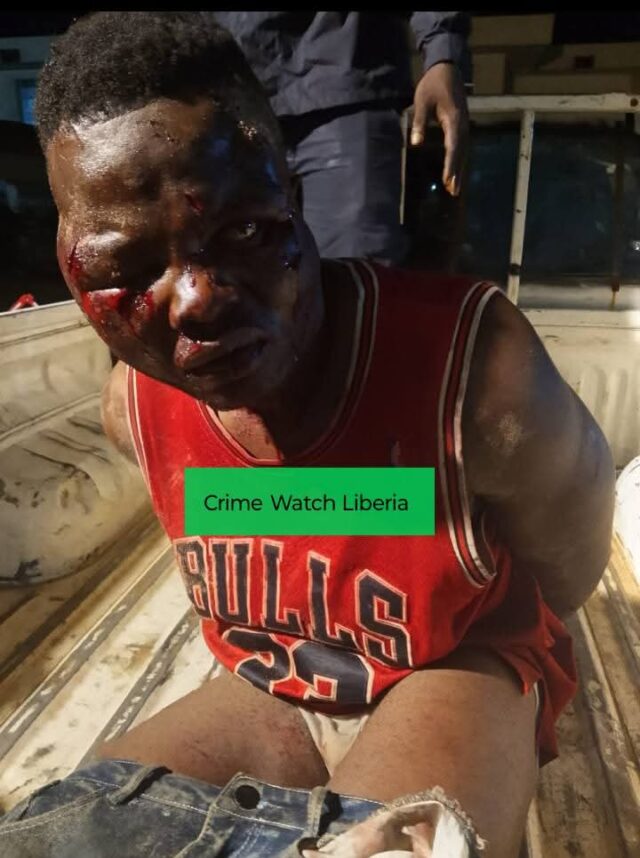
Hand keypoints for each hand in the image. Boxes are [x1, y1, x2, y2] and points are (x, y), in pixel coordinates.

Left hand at [411, 62, 468, 196]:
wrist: (447, 67)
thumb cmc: (432, 84)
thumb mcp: (422, 102)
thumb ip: (419, 123)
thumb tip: (415, 144)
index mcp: (454, 120)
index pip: (452, 147)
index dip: (450, 165)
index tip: (447, 180)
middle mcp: (463, 124)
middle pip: (460, 153)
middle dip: (456, 172)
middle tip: (453, 191)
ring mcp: (464, 124)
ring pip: (463, 151)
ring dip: (459, 168)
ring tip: (454, 187)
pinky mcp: (462, 124)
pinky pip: (461, 145)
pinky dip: (458, 159)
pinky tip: (455, 170)